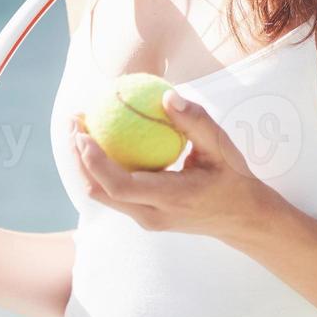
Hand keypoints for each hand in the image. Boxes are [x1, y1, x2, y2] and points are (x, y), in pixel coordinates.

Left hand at [73, 89, 272, 243]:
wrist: (243, 218)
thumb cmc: (234, 178)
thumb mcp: (222, 147)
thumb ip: (196, 122)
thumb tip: (167, 96)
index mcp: (170, 199)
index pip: (120, 186)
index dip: (94, 161)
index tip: (83, 131)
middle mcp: (152, 215)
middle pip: (100, 192)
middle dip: (78, 158)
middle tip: (73, 121)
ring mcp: (147, 220)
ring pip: (102, 195)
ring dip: (85, 164)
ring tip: (80, 129)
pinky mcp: (145, 217)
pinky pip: (114, 194)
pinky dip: (101, 170)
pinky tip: (102, 142)